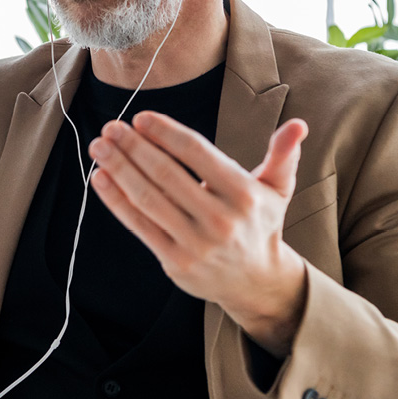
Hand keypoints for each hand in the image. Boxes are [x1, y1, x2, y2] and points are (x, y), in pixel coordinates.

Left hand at [89, 113, 308, 356]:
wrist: (256, 281)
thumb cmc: (260, 223)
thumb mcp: (277, 189)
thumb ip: (282, 155)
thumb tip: (298, 126)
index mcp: (243, 194)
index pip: (197, 153)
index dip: (165, 132)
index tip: (140, 117)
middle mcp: (219, 219)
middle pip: (166, 174)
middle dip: (134, 147)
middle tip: (110, 126)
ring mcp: (195, 243)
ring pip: (148, 199)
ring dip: (118, 169)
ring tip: (99, 147)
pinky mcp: (174, 261)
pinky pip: (139, 226)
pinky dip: (116, 201)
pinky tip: (101, 179)